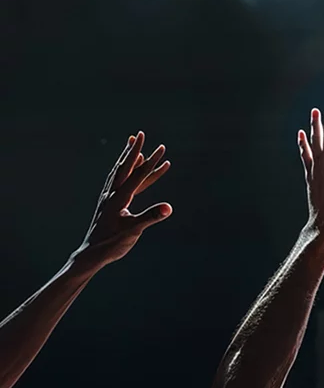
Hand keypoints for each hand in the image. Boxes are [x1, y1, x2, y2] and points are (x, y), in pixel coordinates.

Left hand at [73, 132, 172, 270]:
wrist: (92, 253)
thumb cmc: (112, 243)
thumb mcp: (133, 231)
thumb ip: (150, 217)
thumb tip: (168, 208)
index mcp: (118, 198)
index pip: (137, 175)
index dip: (151, 162)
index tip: (161, 149)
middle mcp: (112, 194)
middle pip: (125, 167)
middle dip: (134, 150)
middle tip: (140, 134)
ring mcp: (109, 198)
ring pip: (119, 172)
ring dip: (128, 158)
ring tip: (133, 145)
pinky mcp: (110, 203)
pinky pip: (119, 182)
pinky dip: (126, 172)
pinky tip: (130, 169)